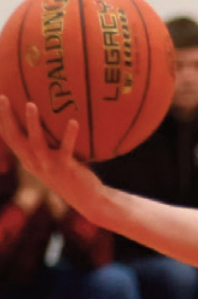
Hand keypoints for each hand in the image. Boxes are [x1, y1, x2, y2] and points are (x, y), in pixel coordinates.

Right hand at [0, 99, 101, 217]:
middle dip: (6, 118)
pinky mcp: (66, 169)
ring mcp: (49, 167)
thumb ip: (50, 144)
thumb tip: (53, 117)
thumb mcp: (56, 160)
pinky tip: (74, 121)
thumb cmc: (74, 176)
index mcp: (29, 160)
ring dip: (32, 123)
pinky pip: (66, 149)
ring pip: (36, 143)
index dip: (0, 121)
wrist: (89, 201)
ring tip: (31, 104)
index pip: (10, 139)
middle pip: (15, 139)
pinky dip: (70, 135)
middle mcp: (35, 164)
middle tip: (2, 97)